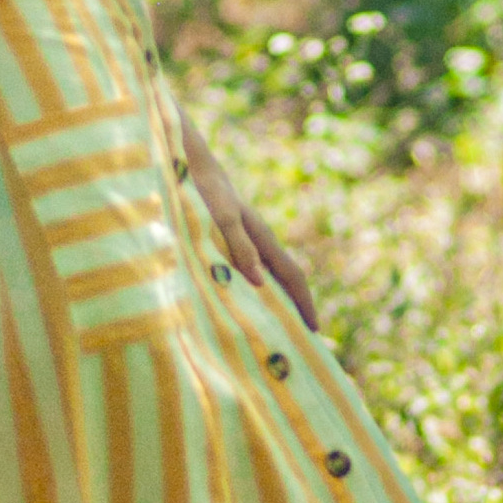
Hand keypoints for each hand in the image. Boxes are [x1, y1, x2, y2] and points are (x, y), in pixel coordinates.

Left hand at [183, 113, 319, 331]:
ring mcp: (245, 238)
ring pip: (267, 275)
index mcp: (263, 238)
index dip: (304, 303)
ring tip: (274, 328)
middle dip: (295, 307)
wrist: (189, 164)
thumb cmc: (205, 190)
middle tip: (301, 339)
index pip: (292, 275)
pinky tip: (240, 301)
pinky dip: (252, 290)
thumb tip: (262, 283)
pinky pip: (248, 270)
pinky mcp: (227, 237)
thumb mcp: (222, 219)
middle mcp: (258, 240)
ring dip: (274, 300)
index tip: (313, 330)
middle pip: (284, 279)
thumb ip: (240, 247)